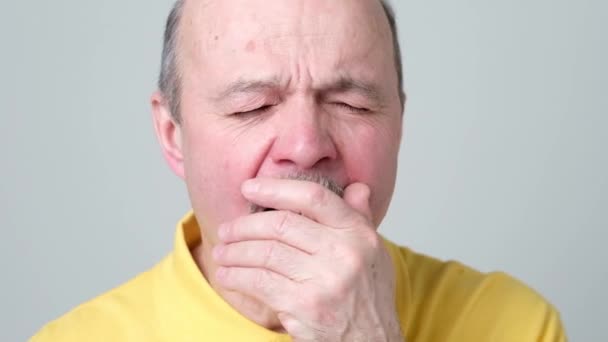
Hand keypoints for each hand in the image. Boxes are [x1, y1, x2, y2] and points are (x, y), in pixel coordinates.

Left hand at [213, 178, 402, 340]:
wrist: (371, 341)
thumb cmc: (368, 296)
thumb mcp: (374, 252)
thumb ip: (360, 218)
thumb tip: (355, 187)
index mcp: (358, 232)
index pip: (314, 197)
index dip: (276, 188)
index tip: (249, 187)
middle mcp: (344, 252)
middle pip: (281, 225)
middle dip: (244, 225)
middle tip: (227, 229)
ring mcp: (323, 279)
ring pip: (265, 253)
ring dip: (234, 252)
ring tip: (222, 252)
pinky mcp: (304, 304)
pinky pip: (259, 282)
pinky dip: (236, 276)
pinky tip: (227, 275)